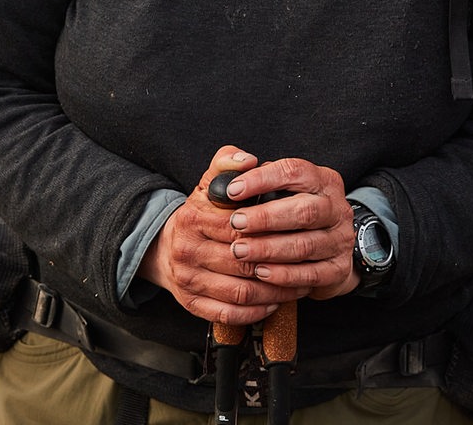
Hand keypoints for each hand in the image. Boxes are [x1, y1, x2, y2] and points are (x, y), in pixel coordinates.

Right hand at [139, 147, 356, 325]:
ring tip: (298, 284)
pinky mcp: (192, 304)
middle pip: (242, 262)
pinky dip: (256, 311)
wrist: (167, 247)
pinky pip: (229, 314)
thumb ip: (228, 163)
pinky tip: (275, 302)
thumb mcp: (209, 182)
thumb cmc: (200, 213)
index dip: (268, 230)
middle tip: (305, 263)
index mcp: (193, 218)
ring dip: (273, 292)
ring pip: (240, 293)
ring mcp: (188, 281)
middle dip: (277, 264)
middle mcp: (187, 251)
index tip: (295, 230)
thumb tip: (249, 160)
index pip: (237, 227)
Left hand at [220, 154, 356, 302]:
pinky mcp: (338, 269)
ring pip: (305, 245)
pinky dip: (283, 275)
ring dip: (269, 249)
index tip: (233, 190)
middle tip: (235, 223)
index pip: (295, 171)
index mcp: (323, 180)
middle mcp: (336, 208)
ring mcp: (340, 240)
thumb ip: (253, 170)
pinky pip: (311, 275)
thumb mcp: (277, 183)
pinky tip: (260, 272)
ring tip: (239, 250)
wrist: (327, 246)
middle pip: (305, 211)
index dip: (262, 179)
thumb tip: (238, 163)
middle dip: (266, 218)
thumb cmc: (291, 209)